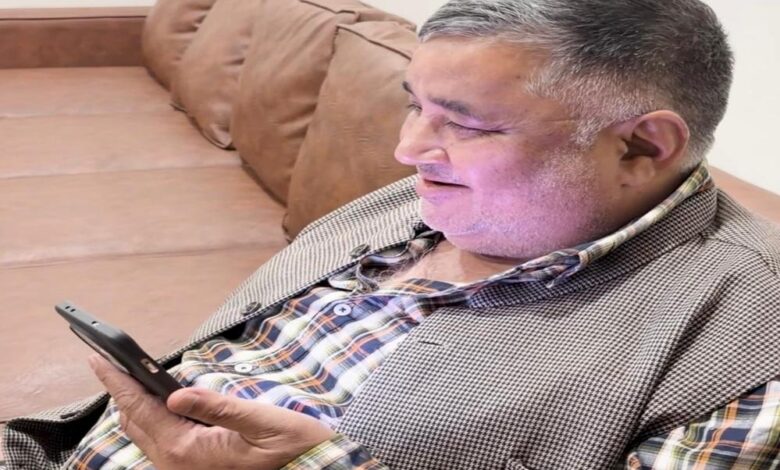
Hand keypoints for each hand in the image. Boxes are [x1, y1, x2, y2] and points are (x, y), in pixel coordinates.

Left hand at [89, 355, 336, 469]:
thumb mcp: (261, 422)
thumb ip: (218, 407)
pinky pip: (161, 441)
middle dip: (121, 392)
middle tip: (107, 362)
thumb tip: (177, 393)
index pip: (142, 410)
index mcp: (190, 451)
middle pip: (135, 423)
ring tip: (128, 377)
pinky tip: (158, 401)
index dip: (118, 382)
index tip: (98, 359)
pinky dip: (152, 417)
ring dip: (135, 405)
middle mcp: (179, 465)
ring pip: (146, 433)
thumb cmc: (292, 448)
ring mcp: (185, 469)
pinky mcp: (194, 468)